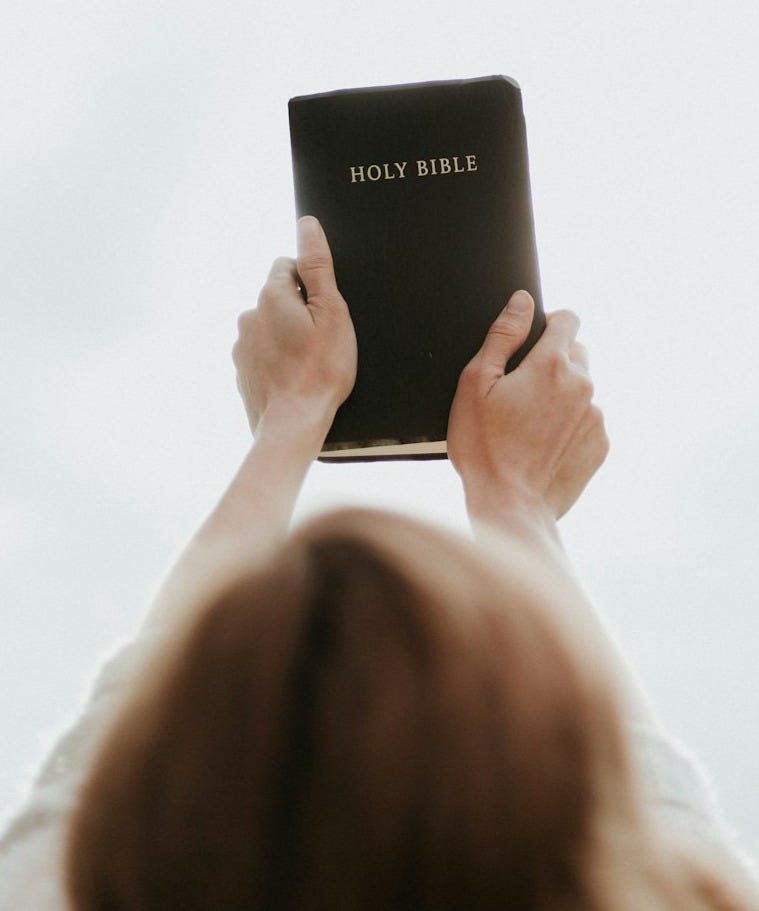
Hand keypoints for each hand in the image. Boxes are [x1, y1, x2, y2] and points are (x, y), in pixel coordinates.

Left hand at [233, 216, 356, 441]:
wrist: (293, 424)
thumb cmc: (319, 371)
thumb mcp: (331, 313)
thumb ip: (317, 266)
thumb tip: (307, 225)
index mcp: (271, 296)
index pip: (287, 266)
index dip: (310, 284)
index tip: (323, 310)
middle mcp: (249, 316)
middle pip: (277, 298)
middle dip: (297, 311)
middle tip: (321, 339)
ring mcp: (242, 345)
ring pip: (269, 327)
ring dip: (286, 336)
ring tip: (308, 363)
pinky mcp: (241, 371)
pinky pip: (262, 354)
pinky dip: (277, 360)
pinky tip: (294, 377)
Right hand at [447, 290, 608, 520]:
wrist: (509, 506)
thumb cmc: (484, 448)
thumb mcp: (475, 384)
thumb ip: (502, 336)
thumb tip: (522, 302)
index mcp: (551, 365)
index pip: (567, 319)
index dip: (548, 323)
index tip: (531, 341)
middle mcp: (583, 385)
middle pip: (576, 353)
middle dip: (552, 363)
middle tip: (519, 392)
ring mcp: (595, 416)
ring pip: (582, 389)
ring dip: (561, 396)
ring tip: (528, 425)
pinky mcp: (600, 444)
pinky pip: (587, 421)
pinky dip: (569, 425)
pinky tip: (542, 445)